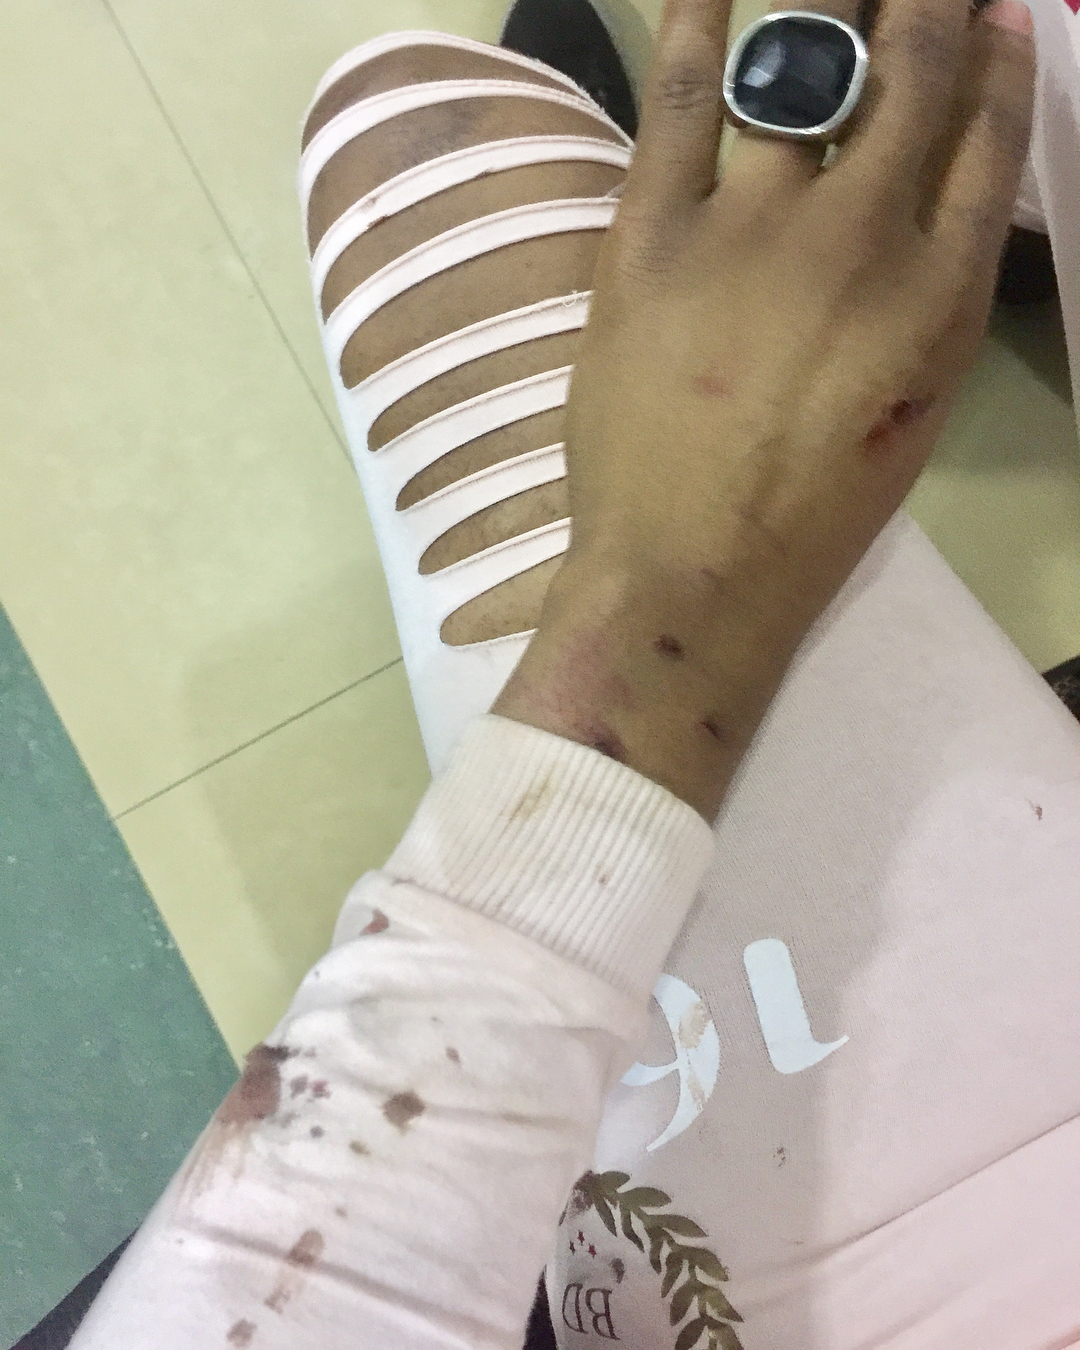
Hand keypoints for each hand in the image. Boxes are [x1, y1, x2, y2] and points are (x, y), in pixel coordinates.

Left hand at [494, 0, 1035, 817]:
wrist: (685, 575)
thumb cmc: (808, 519)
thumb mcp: (912, 414)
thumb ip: (933, 300)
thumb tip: (931, 208)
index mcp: (942, 292)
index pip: (993, 135)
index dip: (1000, 56)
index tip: (996, 11)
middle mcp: (863, 233)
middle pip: (914, 70)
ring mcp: (754, 224)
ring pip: (807, 62)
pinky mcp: (654, 234)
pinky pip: (682, 96)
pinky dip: (699, 21)